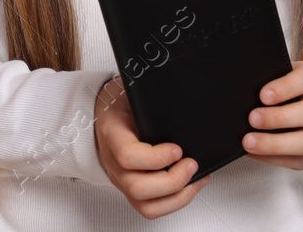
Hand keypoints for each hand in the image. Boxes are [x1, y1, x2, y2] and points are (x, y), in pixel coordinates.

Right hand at [93, 76, 208, 217]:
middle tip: (191, 163)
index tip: (178, 148)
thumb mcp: (132, 94)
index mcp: (111, 134)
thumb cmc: (122, 103)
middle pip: (137, 187)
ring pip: (146, 205)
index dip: (156, 158)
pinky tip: (192, 184)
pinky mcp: (132, 190)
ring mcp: (121, 179)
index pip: (127, 156)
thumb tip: (183, 100)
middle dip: (172, 181)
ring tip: (196, 177)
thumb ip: (151, 100)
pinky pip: (151, 208)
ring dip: (177, 196)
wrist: (106, 113)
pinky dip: (176, 202)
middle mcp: (113, 162)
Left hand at [244, 61, 302, 168]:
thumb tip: (236, 91)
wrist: (300, 106)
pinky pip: (302, 160)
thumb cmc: (279, 87)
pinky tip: (253, 153)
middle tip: (252, 119)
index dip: (287, 87)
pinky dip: (275, 158)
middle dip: (280, 118)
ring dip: (277, 144)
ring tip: (249, 142)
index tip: (263, 95)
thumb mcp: (274, 75)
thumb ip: (262, 78)